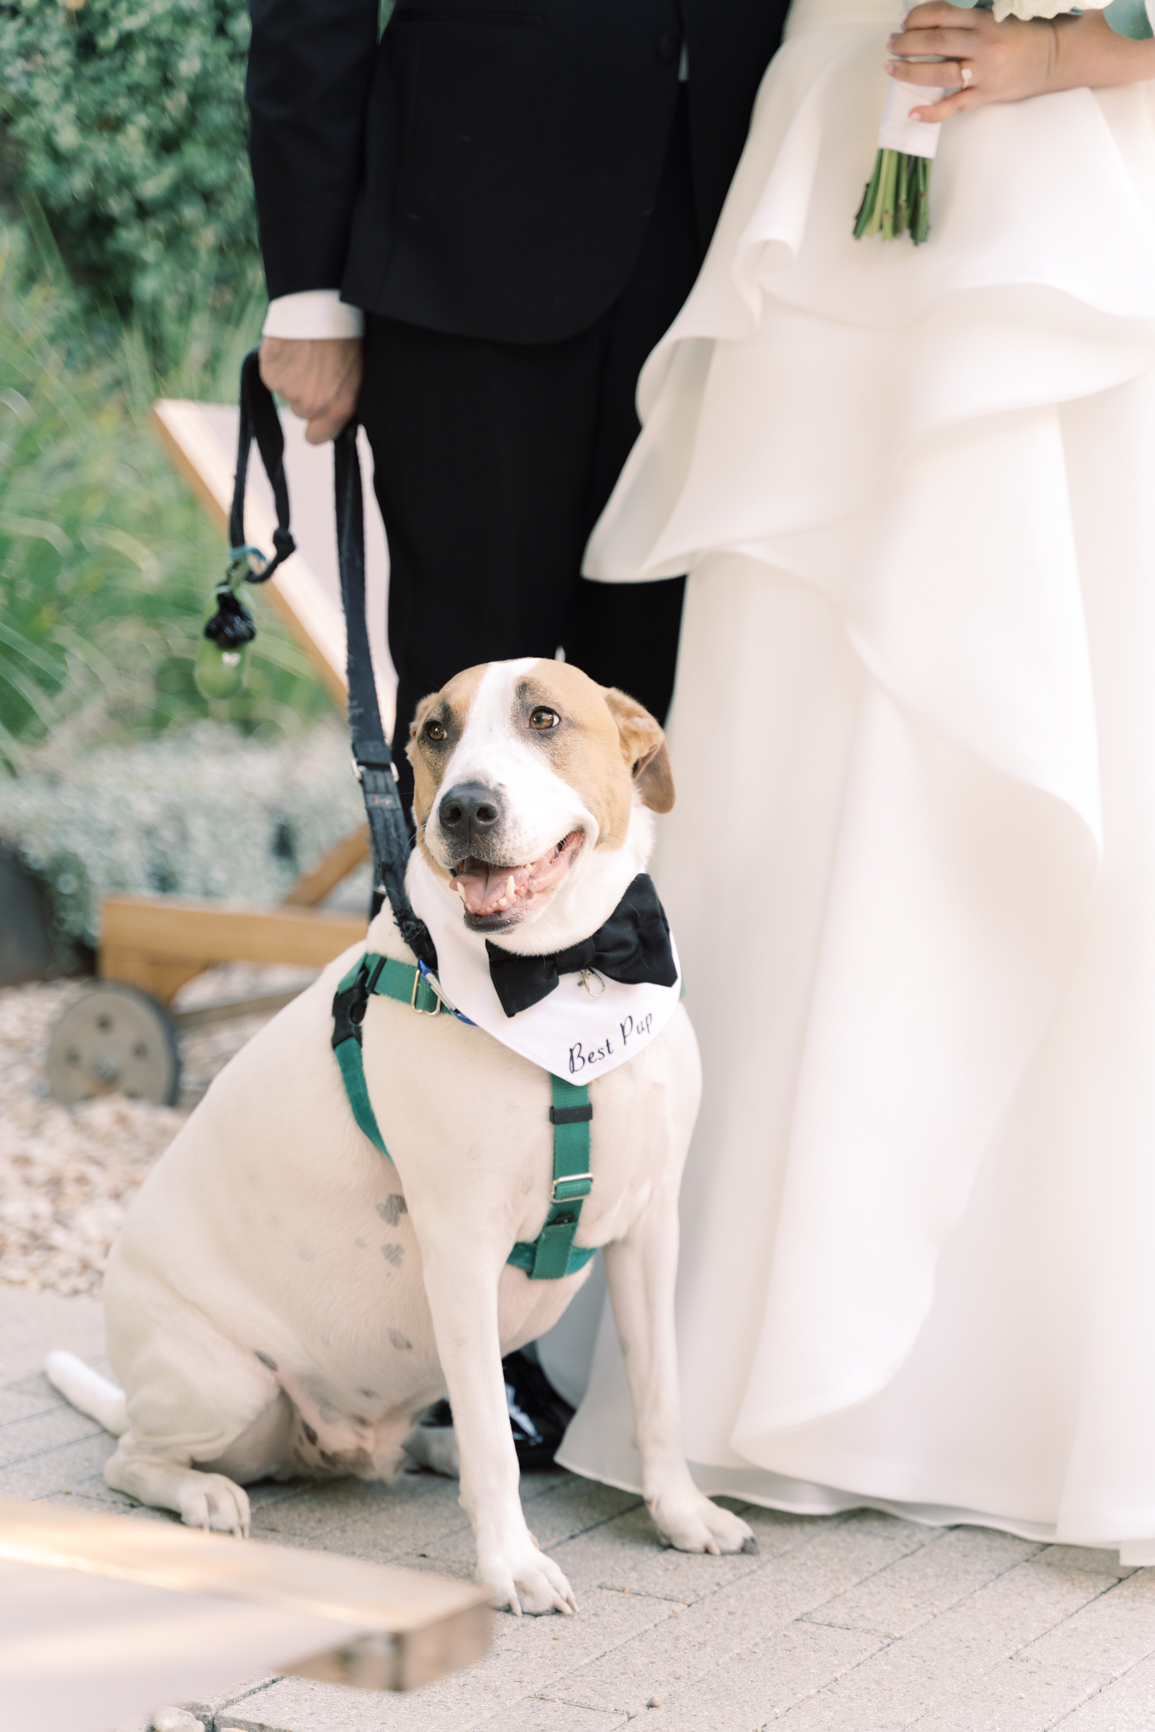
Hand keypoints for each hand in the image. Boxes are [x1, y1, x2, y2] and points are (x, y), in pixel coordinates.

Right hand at [258, 336, 362, 444]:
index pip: (317, 438)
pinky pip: (272, 376)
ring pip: (286, 392)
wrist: (321, 303)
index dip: (316, 427)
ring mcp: (288, 391)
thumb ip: (343, 400)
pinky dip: (278, 363)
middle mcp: (312, 405)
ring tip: (305, 351)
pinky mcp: (269, 374)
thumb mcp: (357, 373)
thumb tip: (336, 416)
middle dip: (305, 395)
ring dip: (292, 377)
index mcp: (339, 408)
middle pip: (301, 412)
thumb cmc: (346, 334)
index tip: (317, 416)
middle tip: (315, 368)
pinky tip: (291, 346)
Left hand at [885, 2, 1059, 120]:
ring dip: (910, 71)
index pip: (941, 15)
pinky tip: (913, 111)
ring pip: (939, 73)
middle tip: (891, 45)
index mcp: (984, 20)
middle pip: (935, 42)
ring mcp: (983, 72)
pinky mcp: (986, 94)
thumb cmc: (1025, 34)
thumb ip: (969, 20)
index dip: (917, 18)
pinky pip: (955, 105)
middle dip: (907, 43)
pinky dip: (932, 111)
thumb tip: (934, 24)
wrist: (1055, 56)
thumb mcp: (998, 16)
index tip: (904, 23)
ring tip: (892, 69)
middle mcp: (982, 45)